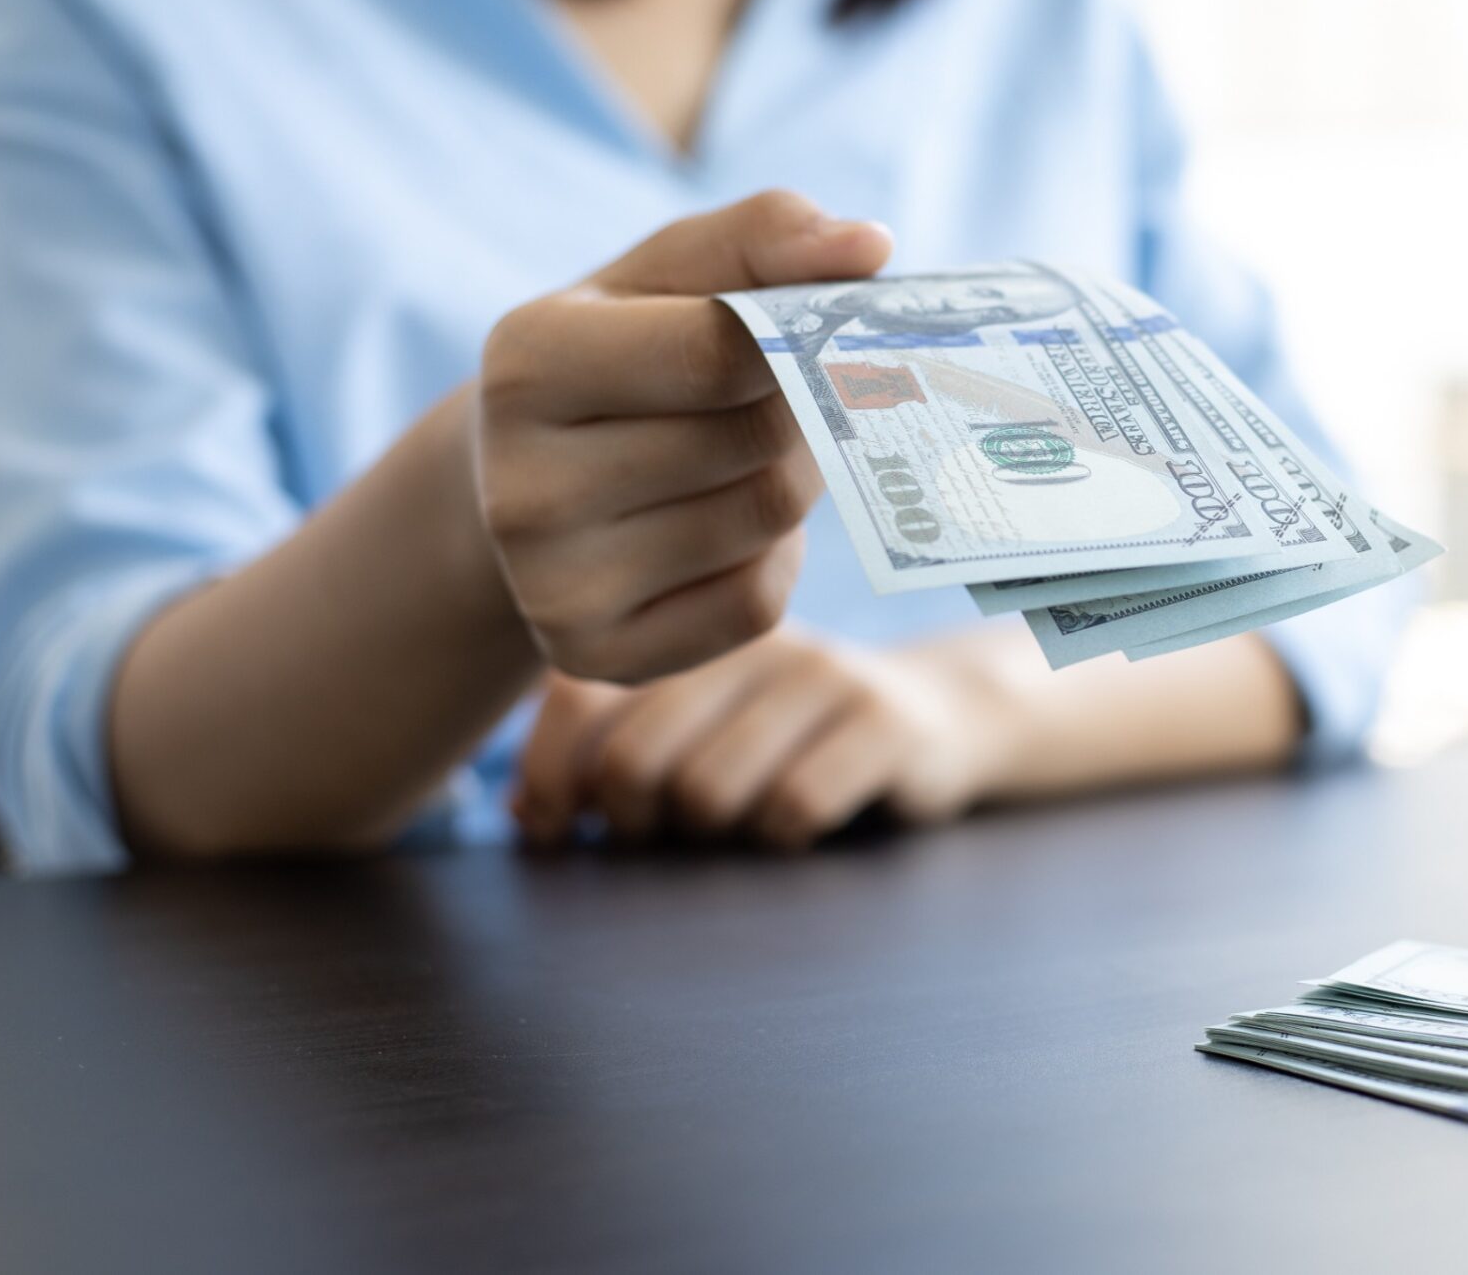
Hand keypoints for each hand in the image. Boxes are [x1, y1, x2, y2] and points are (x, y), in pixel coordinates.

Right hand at [471, 192, 890, 682]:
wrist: (526, 481)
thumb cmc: (622, 351)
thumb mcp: (670, 272)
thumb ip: (766, 236)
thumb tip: (868, 245)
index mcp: (528, 361)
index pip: (719, 351)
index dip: (797, 341)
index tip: (825, 331)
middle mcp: (523, 483)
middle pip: (755, 442)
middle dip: (799, 412)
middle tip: (786, 397)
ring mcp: (554, 585)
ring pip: (766, 520)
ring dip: (790, 481)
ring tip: (747, 455)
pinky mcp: (596, 656)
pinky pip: (755, 605)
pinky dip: (773, 560)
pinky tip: (728, 530)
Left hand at [510, 630, 1018, 848]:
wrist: (941, 717)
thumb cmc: (788, 741)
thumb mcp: (697, 730)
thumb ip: (607, 753)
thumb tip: (526, 814)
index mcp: (688, 630)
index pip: (576, 696)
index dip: (552, 776)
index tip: (558, 827)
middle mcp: (750, 638)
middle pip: (638, 759)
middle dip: (635, 821)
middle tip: (662, 833)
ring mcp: (823, 675)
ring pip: (712, 792)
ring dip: (717, 835)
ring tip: (743, 822)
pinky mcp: (885, 723)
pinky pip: (796, 808)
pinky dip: (786, 838)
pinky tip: (803, 824)